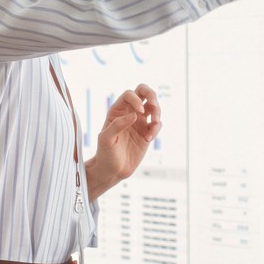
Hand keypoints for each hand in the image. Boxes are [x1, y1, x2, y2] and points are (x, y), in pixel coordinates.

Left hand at [86, 83, 160, 197]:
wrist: (112, 170)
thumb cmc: (105, 153)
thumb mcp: (106, 139)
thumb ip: (117, 125)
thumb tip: (135, 115)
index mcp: (117, 111)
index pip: (129, 94)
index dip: (136, 99)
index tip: (140, 112)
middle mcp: (129, 113)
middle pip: (144, 92)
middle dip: (152, 95)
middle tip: (154, 107)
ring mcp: (140, 122)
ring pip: (154, 107)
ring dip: (158, 113)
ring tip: (155, 125)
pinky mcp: (147, 132)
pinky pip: (157, 124)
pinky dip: (157, 129)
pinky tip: (149, 139)